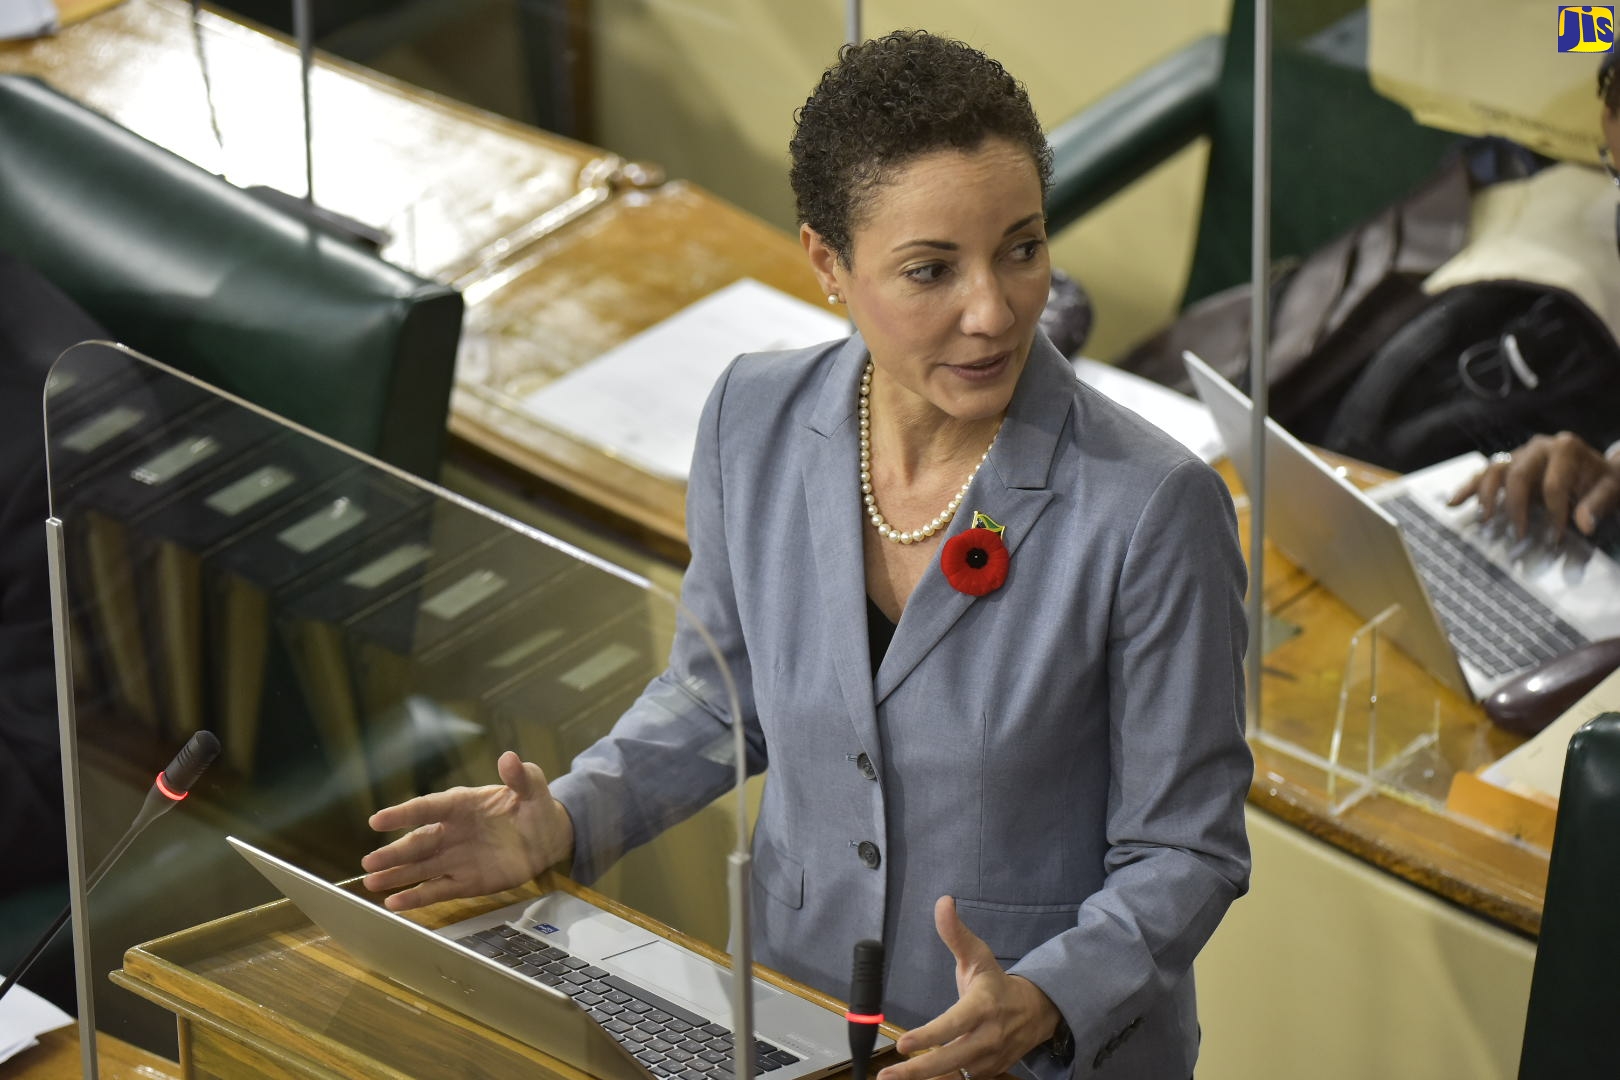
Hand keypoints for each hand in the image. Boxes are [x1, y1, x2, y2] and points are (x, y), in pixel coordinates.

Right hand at [360, 751, 573, 911]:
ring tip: (371, 882)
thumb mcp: (533, 788)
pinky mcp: (465, 882)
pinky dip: (417, 898)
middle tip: (368, 861)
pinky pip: (437, 890)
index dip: (403, 814)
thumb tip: (509, 758)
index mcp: (462, 804)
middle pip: (418, 843)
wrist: (547, 837)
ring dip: (396, 876)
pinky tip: (395, 904)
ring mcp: (456, 859)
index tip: (377, 820)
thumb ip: (522, 776)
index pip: (428, 807)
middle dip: (393, 853)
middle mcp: (451, 832)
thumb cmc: (534, 808)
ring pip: (420, 869)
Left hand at [877, 897, 1060, 1079]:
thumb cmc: (996, 984)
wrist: (1035, 1012)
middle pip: (951, 1058)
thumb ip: (956, 933)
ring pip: (954, 1076)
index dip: (929, 1035)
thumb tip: (943, 902)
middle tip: (889, 1074)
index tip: (903, 1043)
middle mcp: (987, 1037)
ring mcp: (987, 1059)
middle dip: (918, 1070)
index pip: (954, 1024)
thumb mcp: (978, 956)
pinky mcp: (985, 1073)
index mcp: (983, 1006)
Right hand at [1448, 432, 1619, 539]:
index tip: (1555, 539)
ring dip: (1486, 497)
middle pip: (1517, 476)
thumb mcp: (1610, 490)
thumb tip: (1584, 525)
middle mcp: (1538, 446)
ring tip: (1486, 521)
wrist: (1597, 469)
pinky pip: (1483, 474)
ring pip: (1495, 472)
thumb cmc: (1603, 481)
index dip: (1554, 514)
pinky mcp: (1508, 464)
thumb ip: (1597, 505)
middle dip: (1516, 508)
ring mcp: (1520, 453)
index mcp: (1565, 448)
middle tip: (1518, 536)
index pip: (1553, 484)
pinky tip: (1453, 503)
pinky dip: (1468, 488)